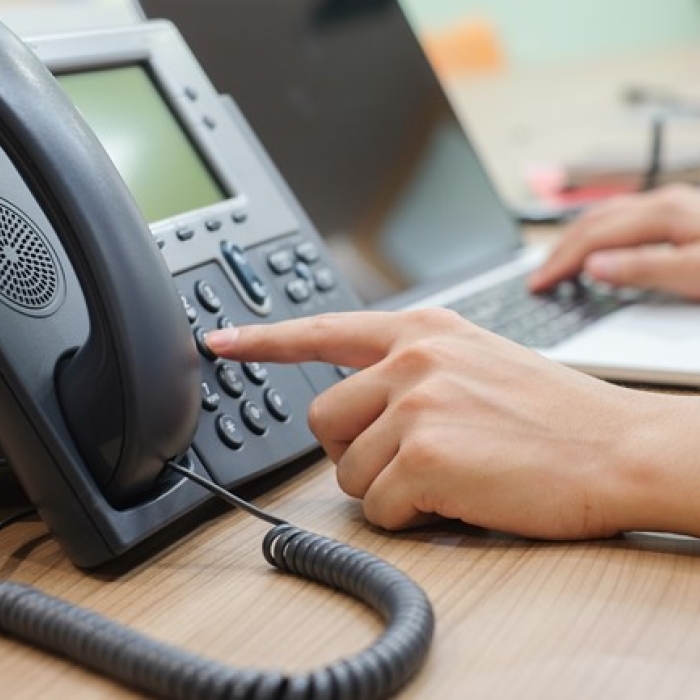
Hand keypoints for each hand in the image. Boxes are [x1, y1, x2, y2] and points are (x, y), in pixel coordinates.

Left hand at [206, 309, 699, 539]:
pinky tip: (455, 497)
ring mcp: (417, 406)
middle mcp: (412, 359)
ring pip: (347, 470)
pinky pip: (379, 508)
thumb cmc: (553, 413)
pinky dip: (410, 516)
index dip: (265, 340)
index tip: (222, 341)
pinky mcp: (425, 458)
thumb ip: (413, 368)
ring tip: (444, 475)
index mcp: (422, 331)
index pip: (323, 331)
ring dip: (386, 486)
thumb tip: (360, 400)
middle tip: (404, 458)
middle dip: (353, 450)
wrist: (616, 446)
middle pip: (323, 420)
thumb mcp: (476, 360)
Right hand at [528, 184, 699, 298]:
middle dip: (561, 250)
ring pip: (607, 217)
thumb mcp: (695, 273)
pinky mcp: (681, 216)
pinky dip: (598, 236)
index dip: (561, 262)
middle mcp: (664, 202)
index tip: (539, 284)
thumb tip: (593, 266)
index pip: (594, 237)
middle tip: (539, 277)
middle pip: (594, 221)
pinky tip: (597, 249)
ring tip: (558, 263)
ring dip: (576, 240)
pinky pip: (624, 221)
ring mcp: (673, 206)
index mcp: (663, 212)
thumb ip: (644, 268)